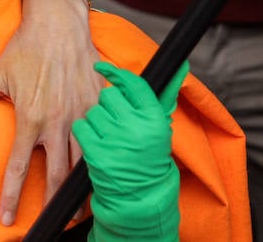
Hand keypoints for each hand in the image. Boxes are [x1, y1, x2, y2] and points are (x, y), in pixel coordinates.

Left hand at [0, 0, 103, 225]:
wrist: (58, 22)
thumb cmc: (26, 47)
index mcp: (30, 118)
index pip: (19, 167)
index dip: (13, 195)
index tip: (9, 217)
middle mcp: (57, 121)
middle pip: (57, 176)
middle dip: (55, 204)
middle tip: (54, 223)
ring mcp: (82, 115)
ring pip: (84, 164)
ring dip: (80, 190)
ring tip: (77, 210)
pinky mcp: (99, 107)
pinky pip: (104, 142)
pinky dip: (103, 162)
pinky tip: (103, 177)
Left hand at [74, 60, 186, 241]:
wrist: (141, 198)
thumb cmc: (150, 156)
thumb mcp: (161, 126)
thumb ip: (166, 94)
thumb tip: (181, 65)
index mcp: (155, 119)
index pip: (133, 84)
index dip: (115, 72)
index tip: (101, 67)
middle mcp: (136, 128)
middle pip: (107, 95)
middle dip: (107, 105)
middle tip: (115, 120)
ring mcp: (115, 141)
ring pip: (92, 111)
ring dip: (96, 120)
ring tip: (108, 135)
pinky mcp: (96, 154)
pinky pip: (80, 127)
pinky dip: (84, 132)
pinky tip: (95, 142)